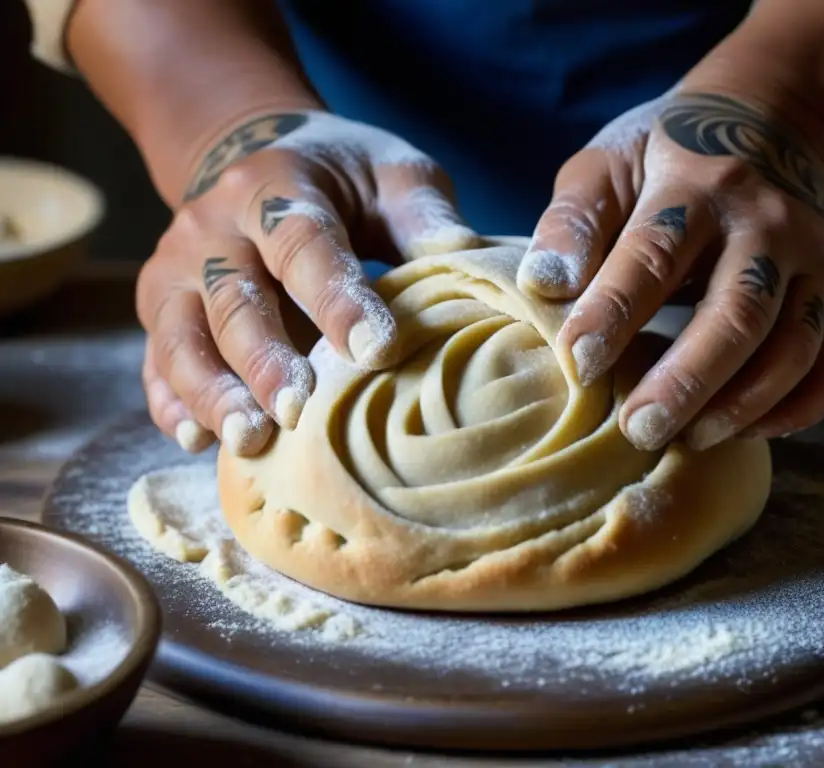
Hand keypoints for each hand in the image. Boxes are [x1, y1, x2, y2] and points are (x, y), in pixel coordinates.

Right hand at [137, 110, 478, 456]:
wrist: (253, 157)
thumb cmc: (341, 178)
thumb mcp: (389, 172)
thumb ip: (422, 212)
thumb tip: (465, 257)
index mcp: (274, 186)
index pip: (303, 244)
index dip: (337, 300)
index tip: (377, 351)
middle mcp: (212, 228)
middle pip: (233, 300)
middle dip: (265, 360)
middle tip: (299, 410)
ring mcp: (176, 271)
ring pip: (181, 339)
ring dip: (213, 394)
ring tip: (251, 439)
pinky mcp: (161, 310)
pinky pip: (155, 363)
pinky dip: (172, 405)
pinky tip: (198, 442)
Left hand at [519, 91, 823, 451]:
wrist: (772, 124)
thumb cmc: (667, 159)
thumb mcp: (609, 165)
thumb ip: (574, 222)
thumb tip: (546, 285)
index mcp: (696, 186)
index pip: (653, 256)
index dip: (614, 313)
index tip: (577, 363)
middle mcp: (767, 225)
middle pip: (737, 315)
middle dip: (686, 382)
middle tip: (637, 431)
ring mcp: (817, 261)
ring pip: (792, 349)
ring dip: (740, 405)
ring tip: (685, 439)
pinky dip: (796, 410)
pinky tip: (746, 430)